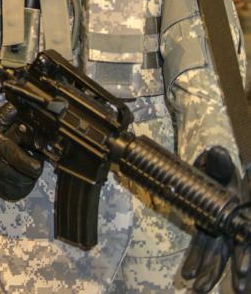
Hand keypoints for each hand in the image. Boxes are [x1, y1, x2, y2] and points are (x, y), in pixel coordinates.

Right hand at [0, 103, 41, 200]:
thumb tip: (21, 109)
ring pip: (20, 190)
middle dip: (33, 174)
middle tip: (33, 166)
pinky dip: (17, 190)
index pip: (24, 163)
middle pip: (25, 179)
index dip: (36, 165)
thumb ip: (7, 115)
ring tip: (26, 173)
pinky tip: (17, 180)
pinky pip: (10, 195)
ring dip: (27, 183)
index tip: (38, 161)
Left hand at [181, 146, 250, 292]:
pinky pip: (202, 247)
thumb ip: (219, 161)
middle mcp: (232, 223)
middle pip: (233, 251)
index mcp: (240, 211)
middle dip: (229, 270)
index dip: (244, 254)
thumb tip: (217, 152)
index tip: (241, 270)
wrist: (208, 169)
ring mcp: (219, 227)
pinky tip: (188, 276)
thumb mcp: (219, 163)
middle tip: (232, 291)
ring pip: (217, 254)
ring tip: (199, 289)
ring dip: (210, 272)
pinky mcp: (206, 228)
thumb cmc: (218, 167)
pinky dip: (196, 261)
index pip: (244, 236)